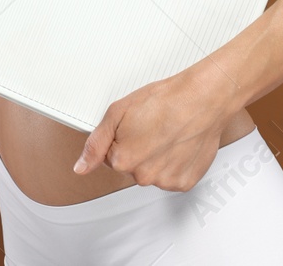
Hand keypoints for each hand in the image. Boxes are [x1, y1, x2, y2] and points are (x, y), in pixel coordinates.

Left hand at [72, 64, 240, 191]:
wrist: (202, 100)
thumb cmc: (164, 100)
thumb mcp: (117, 112)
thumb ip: (96, 143)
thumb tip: (80, 168)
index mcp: (122, 160)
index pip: (110, 157)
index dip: (121, 138)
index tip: (134, 126)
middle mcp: (143, 176)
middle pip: (131, 166)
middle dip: (138, 149)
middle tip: (153, 127)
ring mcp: (165, 181)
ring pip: (152, 172)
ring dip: (156, 157)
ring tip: (168, 134)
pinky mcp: (185, 182)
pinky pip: (172, 176)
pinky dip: (174, 164)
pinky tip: (178, 144)